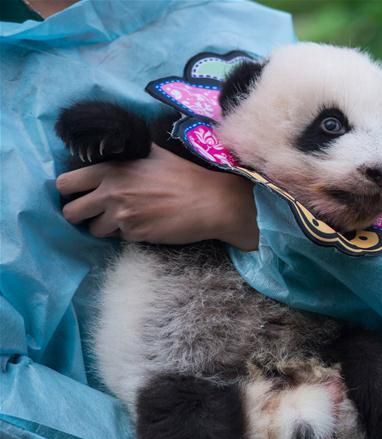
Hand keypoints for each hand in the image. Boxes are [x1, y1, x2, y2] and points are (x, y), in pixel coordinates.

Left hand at [57, 145, 259, 250]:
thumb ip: (127, 155)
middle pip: (71, 212)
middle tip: (96, 213)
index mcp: (111, 170)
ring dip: (105, 227)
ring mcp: (122, 216)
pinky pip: (119, 239)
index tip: (81, 194)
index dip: (70, 192)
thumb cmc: (186, 175)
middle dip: (81, 214)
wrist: (211, 202)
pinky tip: (145, 225)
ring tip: (126, 220)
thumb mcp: (152, 154)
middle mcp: (111, 193)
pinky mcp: (135, 235)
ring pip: (94, 230)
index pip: (65, 184)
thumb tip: (114, 151)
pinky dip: (128, 234)